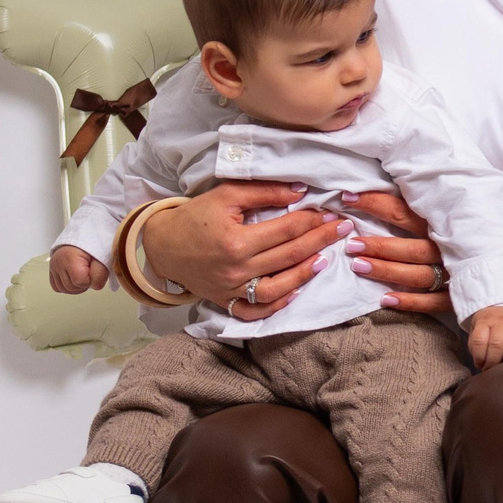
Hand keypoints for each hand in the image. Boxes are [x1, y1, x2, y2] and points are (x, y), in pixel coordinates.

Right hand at [49, 244, 109, 294]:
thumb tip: (96, 286)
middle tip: (89, 272)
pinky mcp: (52, 270)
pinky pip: (57, 287)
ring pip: (64, 289)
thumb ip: (101, 273)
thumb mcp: (102, 256)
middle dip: (84, 283)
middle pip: (71, 287)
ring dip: (76, 287)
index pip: (80, 282)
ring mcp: (53, 267)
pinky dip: (67, 286)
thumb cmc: (93, 243)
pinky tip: (75, 279)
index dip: (90, 279)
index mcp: (70, 258)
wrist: (85, 234)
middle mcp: (58, 263)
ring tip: (83, 275)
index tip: (93, 270)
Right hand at [141, 181, 349, 322]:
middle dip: (319, 241)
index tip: (330, 214)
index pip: (285, 230)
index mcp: (236, 241)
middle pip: (287, 257)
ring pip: (277, 289)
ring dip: (304, 274)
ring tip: (324, 259)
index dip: (312, 221)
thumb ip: (264, 191)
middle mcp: (236, 269)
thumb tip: (300, 191)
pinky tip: (296, 290)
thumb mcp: (225, 195)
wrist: (162, 244)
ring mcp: (231, 289)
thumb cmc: (194, 216)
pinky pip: (255, 310)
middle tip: (341, 231)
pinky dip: (277, 305)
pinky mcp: (226, 301)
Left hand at [339, 190, 452, 315]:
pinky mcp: (459, 297)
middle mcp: (449, 248)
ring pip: (417, 275)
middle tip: (352, 244)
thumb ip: (422, 200)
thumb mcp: (451, 210)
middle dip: (379, 245)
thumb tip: (390, 179)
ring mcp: (455, 274)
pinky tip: (385, 300)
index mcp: (444, 222)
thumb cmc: (473, 231)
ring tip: (359, 266)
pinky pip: (433, 302)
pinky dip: (410, 302)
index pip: (404, 211)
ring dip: (387, 271)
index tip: (348, 199)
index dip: (375, 203)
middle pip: (410, 248)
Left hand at [466, 306, 502, 368]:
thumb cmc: (489, 325)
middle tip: (493, 367)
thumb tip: (480, 364)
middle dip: (494, 361)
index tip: (481, 364)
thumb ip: (476, 346)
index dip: (480, 357)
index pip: (479, 341)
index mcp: (484, 320)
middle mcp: (500, 318)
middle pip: (497, 344)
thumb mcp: (477, 331)